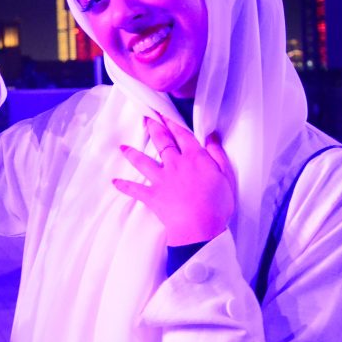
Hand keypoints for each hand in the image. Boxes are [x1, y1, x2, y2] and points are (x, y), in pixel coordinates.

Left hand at [113, 116, 235, 245]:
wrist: (200, 228)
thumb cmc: (217, 204)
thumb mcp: (226, 176)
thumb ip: (218, 154)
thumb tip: (212, 135)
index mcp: (195, 158)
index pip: (183, 135)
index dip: (173, 123)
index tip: (165, 114)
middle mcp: (175, 164)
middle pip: (162, 142)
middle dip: (154, 128)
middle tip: (146, 119)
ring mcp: (161, 179)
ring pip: (143, 161)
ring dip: (132, 153)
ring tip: (123, 147)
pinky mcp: (152, 194)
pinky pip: (134, 189)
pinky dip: (124, 186)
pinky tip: (115, 182)